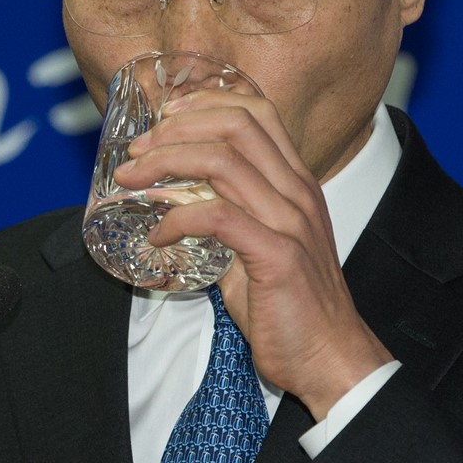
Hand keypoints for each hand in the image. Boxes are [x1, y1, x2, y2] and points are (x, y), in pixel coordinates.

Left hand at [114, 91, 392, 420]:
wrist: (330, 359)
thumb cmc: (292, 307)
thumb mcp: (260, 246)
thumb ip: (226, 219)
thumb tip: (179, 206)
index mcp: (296, 182)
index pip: (257, 112)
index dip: (206, 103)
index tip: (166, 117)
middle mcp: (297, 192)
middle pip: (235, 125)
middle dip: (176, 129)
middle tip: (137, 151)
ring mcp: (290, 220)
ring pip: (222, 161)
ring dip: (166, 164)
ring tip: (132, 182)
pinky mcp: (277, 255)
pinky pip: (217, 216)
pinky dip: (177, 218)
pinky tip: (158, 237)